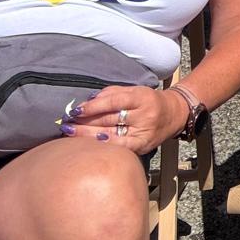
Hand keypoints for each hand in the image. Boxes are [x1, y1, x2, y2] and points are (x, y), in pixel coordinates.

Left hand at [62, 86, 186, 154]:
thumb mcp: (133, 90)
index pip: (114, 102)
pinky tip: (88, 146)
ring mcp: (143, 133)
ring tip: (71, 133)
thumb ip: (110, 94)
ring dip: (88, 135)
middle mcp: (144, 116)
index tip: (75, 110)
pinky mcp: (142, 147)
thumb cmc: (147, 101)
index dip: (93, 106)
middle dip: (86, 122)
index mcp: (142, 97)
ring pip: (112, 135)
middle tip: (66, 124)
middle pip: (110, 120)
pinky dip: (102, 147)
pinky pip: (118, 148)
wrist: (173, 114)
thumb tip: (85, 104)